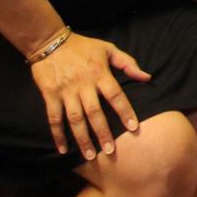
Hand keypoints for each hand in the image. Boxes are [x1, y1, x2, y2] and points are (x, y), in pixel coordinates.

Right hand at [28, 31, 150, 160]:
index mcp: (99, 73)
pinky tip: (62, 149)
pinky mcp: (50, 94)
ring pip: (75, 119)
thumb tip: (147, 77)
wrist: (49, 41)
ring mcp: (66, 91)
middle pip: (95, 112)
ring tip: (90, 156)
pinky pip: (53, 118)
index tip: (133, 127)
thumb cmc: (82, 46)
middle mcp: (83, 84)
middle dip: (103, 133)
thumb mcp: (108, 48)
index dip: (125, 111)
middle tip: (110, 151)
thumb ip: (128, 63)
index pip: (116, 95)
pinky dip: (57, 134)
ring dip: (82, 138)